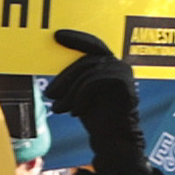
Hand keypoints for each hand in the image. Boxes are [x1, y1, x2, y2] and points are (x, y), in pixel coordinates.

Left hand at [45, 27, 147, 161]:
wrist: (112, 139)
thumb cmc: (95, 117)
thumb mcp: (79, 93)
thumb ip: (73, 79)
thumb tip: (52, 75)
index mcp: (109, 64)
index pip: (92, 44)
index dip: (76, 38)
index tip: (56, 36)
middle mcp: (119, 65)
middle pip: (85, 60)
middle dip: (64, 78)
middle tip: (49, 94)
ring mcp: (124, 74)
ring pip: (88, 72)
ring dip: (70, 91)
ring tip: (59, 108)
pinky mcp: (125, 84)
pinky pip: (95, 82)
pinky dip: (81, 97)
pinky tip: (75, 111)